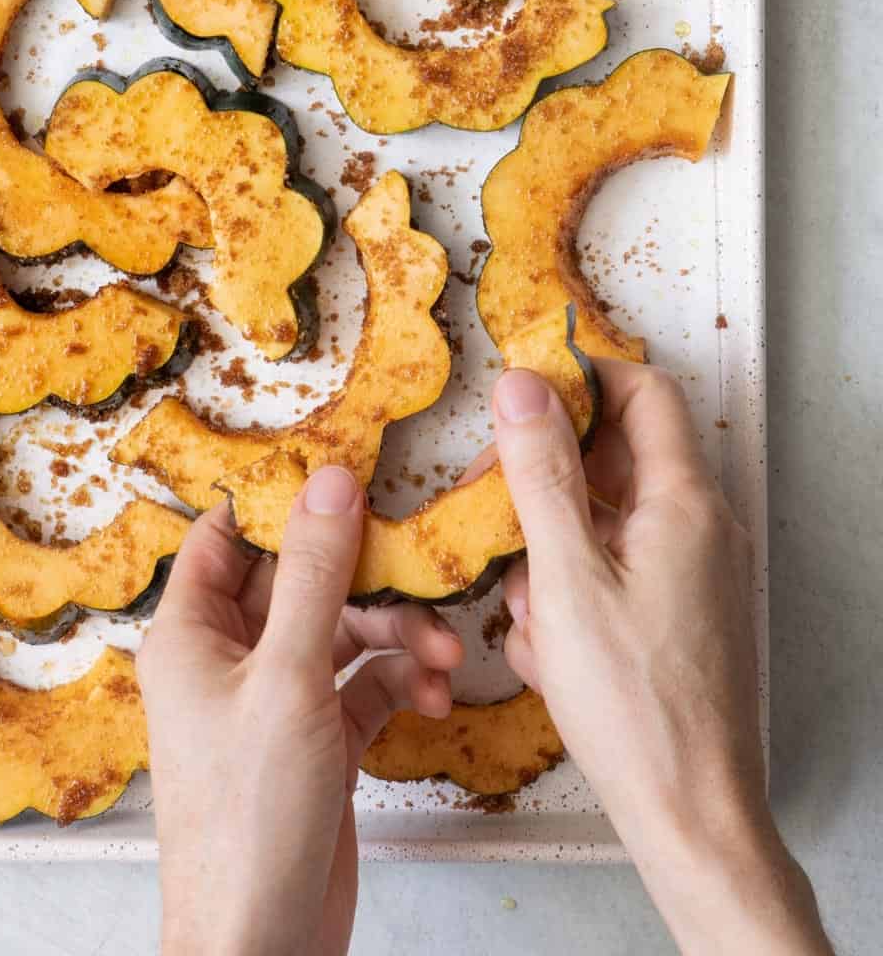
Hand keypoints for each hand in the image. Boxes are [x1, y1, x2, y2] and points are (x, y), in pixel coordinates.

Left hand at [139, 464, 462, 955]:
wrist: (262, 945)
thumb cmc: (246, 822)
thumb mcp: (287, 679)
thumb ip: (313, 576)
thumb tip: (329, 483)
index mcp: (191, 633)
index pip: (230, 535)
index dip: (283, 501)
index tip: (347, 474)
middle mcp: (228, 660)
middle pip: (300, 580)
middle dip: (365, 576)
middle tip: (419, 565)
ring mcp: (273, 702)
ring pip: (340, 632)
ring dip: (394, 635)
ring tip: (443, 652)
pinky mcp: (314, 742)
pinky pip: (360, 685)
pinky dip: (396, 681)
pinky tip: (431, 691)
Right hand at [490, 359, 831, 955]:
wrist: (689, 813)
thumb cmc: (634, 703)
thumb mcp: (566, 578)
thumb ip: (542, 474)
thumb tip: (522, 384)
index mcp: (684, 502)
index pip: (642, 391)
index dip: (581, 379)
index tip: (518, 397)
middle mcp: (699, 527)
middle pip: (613, 460)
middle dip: (547, 486)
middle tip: (494, 517)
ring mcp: (691, 575)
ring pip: (602, 526)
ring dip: (551, 557)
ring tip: (531, 617)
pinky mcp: (676, 616)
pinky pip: (612, 577)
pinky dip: (572, 600)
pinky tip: (551, 653)